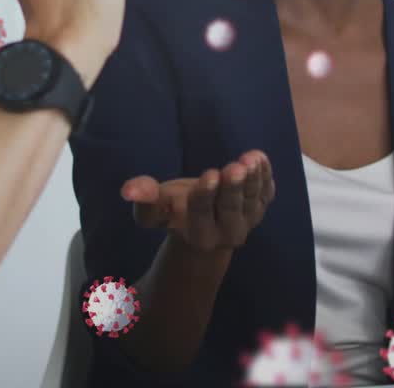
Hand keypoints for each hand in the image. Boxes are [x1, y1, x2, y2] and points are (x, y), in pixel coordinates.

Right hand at [120, 151, 275, 252]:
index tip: (210, 174)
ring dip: (252, 179)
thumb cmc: (176, 213)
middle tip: (235, 167)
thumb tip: (128, 189)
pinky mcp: (260, 209)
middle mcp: (226, 233)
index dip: (205, 195)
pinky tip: (260, 158)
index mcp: (199, 235)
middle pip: (230, 207)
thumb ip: (145, 201)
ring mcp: (247, 222)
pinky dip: (265, 176)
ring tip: (251, 159)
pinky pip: (265, 194)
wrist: (205, 225)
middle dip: (232, 187)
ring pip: (251, 200)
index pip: (201, 214)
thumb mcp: (158, 210)